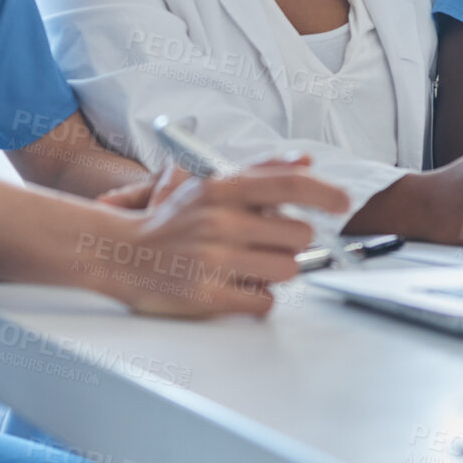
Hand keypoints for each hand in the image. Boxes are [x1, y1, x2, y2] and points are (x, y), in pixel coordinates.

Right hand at [92, 158, 348, 318]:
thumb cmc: (170, 220)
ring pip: (286, 270)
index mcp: (221, 188)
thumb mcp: (208, 183)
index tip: (344, 203)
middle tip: (268, 243)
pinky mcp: (206, 296)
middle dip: (291, 243)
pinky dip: (258, 299)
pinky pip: (264, 302)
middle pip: (298, 234)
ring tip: (248, 266)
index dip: (324, 192)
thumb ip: (258, 170)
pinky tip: (236, 287)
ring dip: (276, 272)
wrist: (118, 253)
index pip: (288, 184)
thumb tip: (305, 159)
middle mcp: (218, 221)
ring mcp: (212, 260)